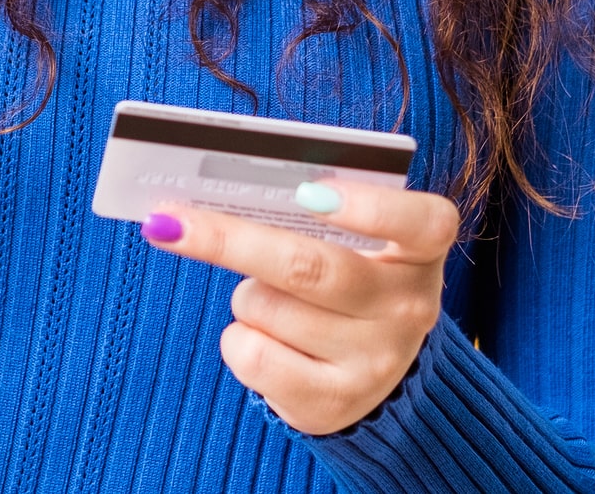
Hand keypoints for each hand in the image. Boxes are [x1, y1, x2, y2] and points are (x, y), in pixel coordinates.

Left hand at [144, 182, 461, 434]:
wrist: (376, 369)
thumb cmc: (353, 277)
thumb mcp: (361, 239)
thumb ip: (318, 210)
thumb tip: (226, 194)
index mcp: (424, 251)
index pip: (422, 223)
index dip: (368, 206)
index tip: (308, 189)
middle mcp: (410, 308)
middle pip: (310, 267)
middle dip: (230, 240)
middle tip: (170, 222)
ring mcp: (375, 362)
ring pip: (266, 306)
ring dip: (247, 295)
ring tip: (276, 300)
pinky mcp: (334, 404)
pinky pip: (252, 355)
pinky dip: (240, 338)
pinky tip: (266, 337)